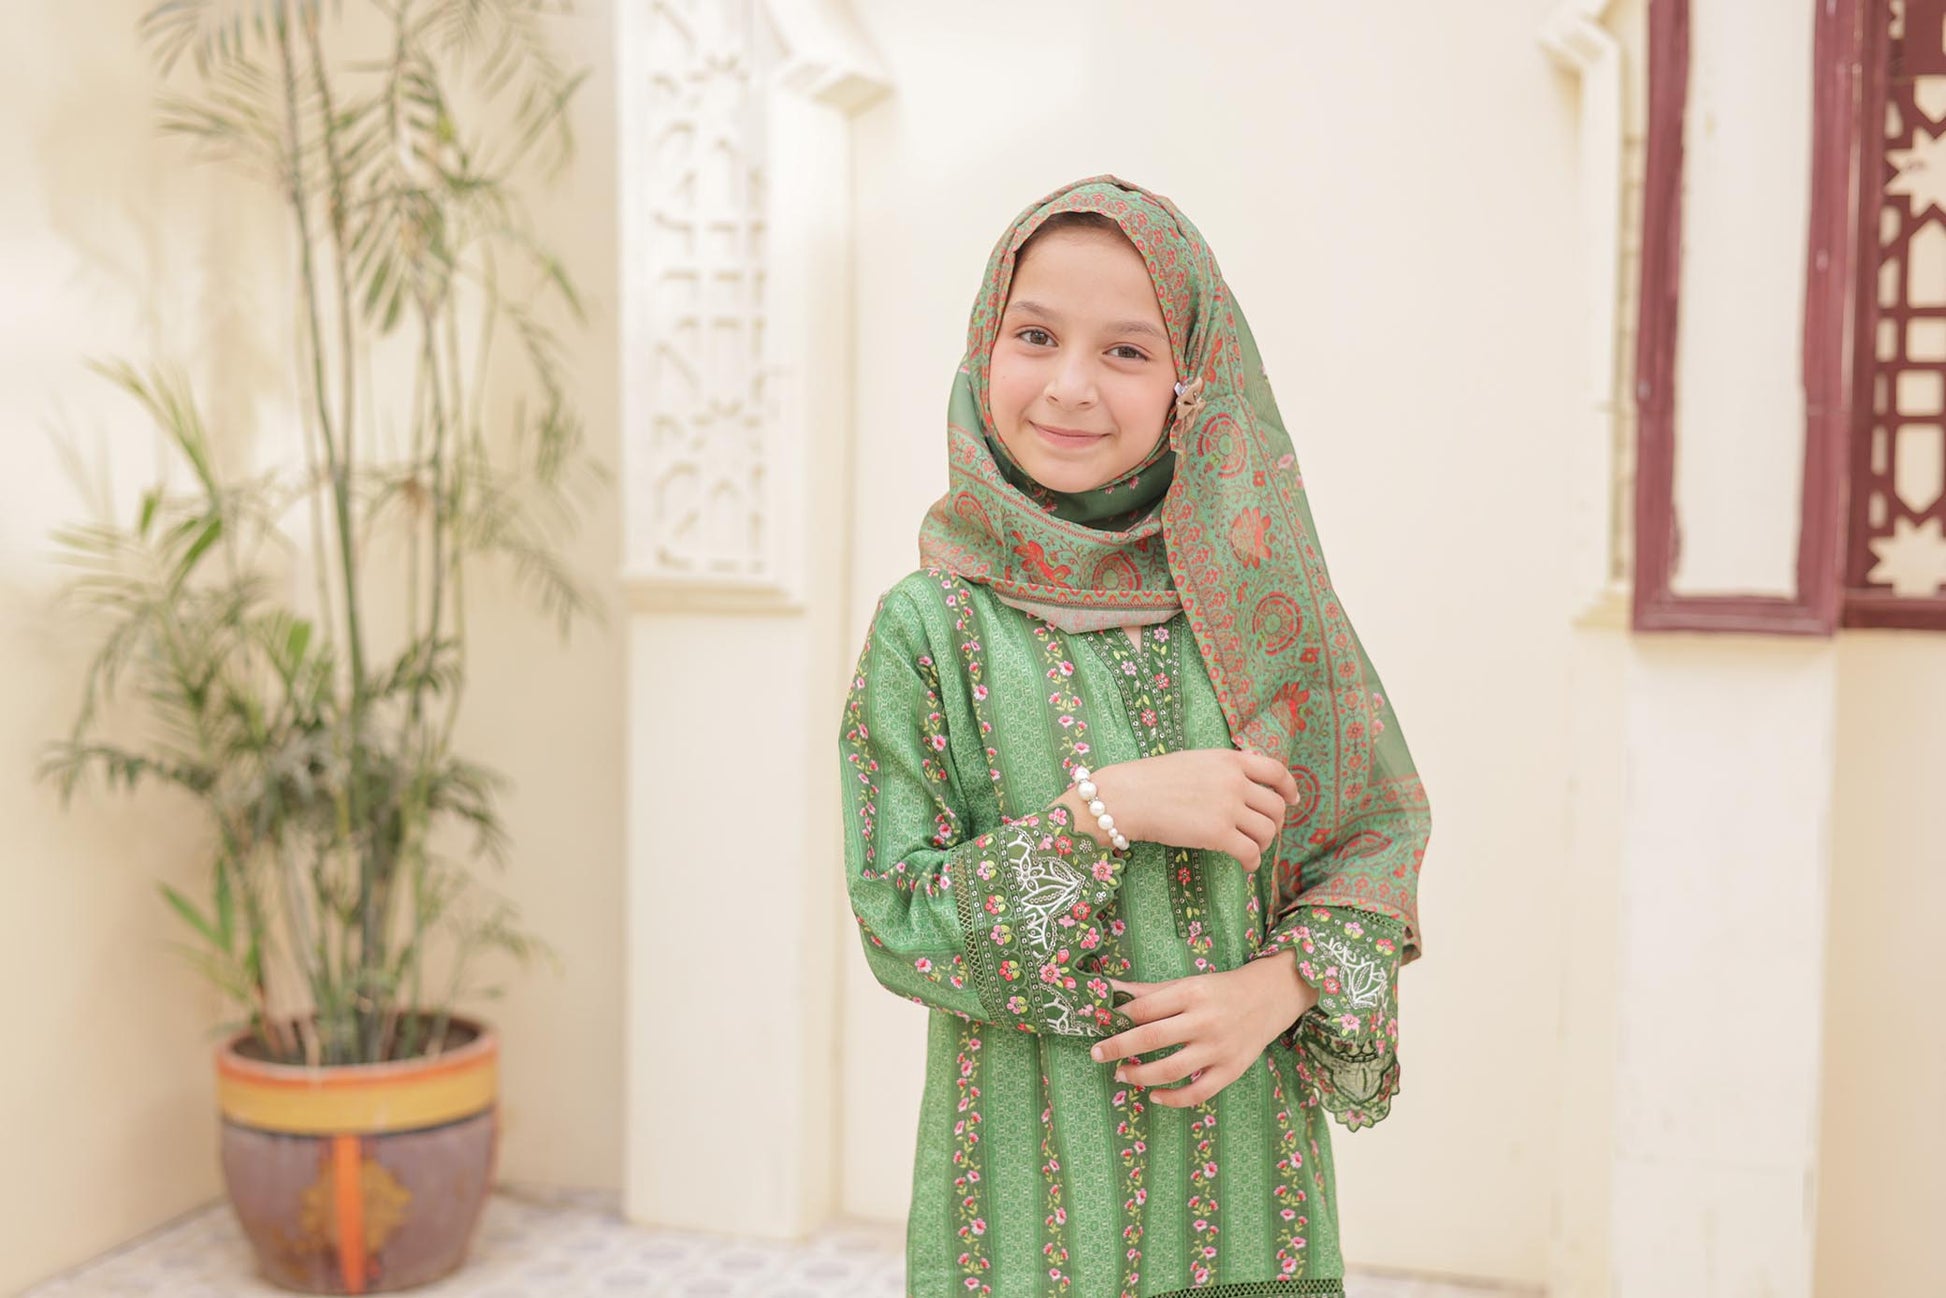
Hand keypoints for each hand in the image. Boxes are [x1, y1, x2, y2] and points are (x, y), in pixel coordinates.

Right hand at [1061, 749, 1298, 870]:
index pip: (1276, 771)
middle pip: (1276, 806)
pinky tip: (1245, 865)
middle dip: (1275, 823)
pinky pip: (1250, 853)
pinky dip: (1252, 862)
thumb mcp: (1194, 761)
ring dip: (1263, 844)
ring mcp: (1228, 807)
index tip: (1293, 799)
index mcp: (1229, 760)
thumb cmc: (1152, 780)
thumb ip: (1222, 769)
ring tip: (1249, 849)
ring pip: (1267, 831)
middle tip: (1263, 833)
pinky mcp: (1218, 834)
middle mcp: (1234, 781)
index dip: (1290, 787)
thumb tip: (1243, 785)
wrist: (1127, 796)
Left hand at [1087, 953, 1318, 1106]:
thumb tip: (1111, 991)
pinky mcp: (1232, 1070)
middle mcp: (1205, 1020)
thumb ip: (1149, 992)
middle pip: (1153, 1037)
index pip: (1145, 1008)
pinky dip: (1173, 1099)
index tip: (1099, 1024)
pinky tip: (1154, 1095)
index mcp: (1191, 993)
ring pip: (1172, 1069)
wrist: (1270, 996)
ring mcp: (1219, 1048)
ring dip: (1141, 1075)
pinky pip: (1198, 1092)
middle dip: (1118, 1047)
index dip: (1118, 1018)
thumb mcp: (1187, 984)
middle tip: (1096, 1054)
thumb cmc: (1220, 990)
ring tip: (1121, 1074)